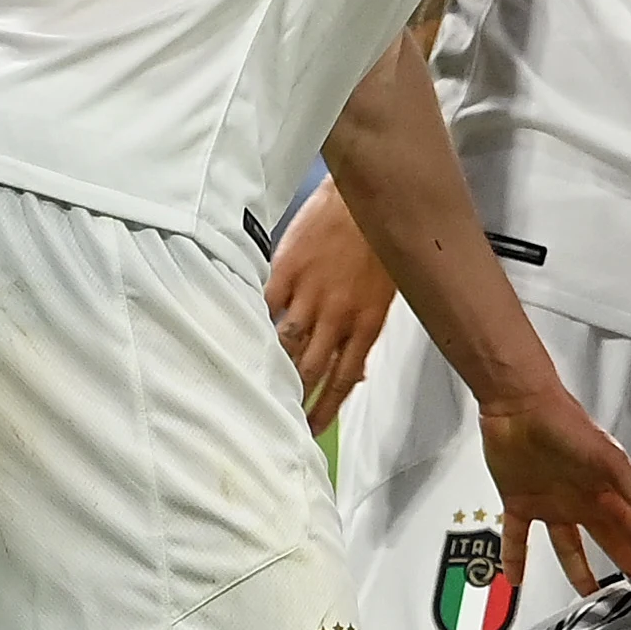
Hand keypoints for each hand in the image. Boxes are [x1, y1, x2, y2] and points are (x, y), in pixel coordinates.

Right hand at [261, 184, 396, 433]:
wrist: (368, 198)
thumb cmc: (382, 245)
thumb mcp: (387, 295)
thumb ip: (364, 335)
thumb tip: (354, 373)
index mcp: (366, 325)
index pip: (342, 380)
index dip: (325, 410)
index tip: (310, 431)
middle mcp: (336, 316)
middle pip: (309, 370)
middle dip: (294, 398)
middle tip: (278, 420)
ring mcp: (307, 294)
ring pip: (284, 344)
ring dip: (271, 368)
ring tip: (255, 389)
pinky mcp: (284, 272)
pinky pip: (265, 307)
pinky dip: (255, 325)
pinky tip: (243, 340)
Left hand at [481, 381, 630, 595]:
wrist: (519, 405)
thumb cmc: (565, 423)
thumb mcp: (608, 459)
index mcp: (607, 494)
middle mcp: (583, 503)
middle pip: (611, 544)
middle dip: (629, 569)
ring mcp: (552, 504)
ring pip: (568, 548)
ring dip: (578, 574)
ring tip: (588, 600)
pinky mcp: (519, 502)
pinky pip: (517, 537)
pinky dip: (514, 558)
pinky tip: (514, 579)